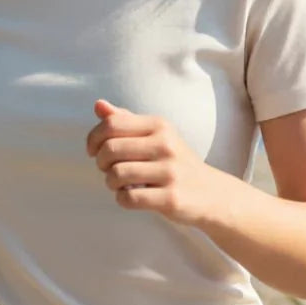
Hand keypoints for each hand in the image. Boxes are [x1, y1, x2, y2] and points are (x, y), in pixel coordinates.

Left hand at [85, 99, 221, 225]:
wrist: (211, 193)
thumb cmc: (175, 161)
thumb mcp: (155, 135)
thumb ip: (126, 120)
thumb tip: (98, 105)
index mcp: (159, 125)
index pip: (112, 123)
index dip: (93, 138)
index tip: (93, 150)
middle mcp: (165, 144)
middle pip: (110, 149)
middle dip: (100, 162)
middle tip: (107, 169)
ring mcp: (170, 172)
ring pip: (117, 174)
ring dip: (110, 182)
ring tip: (119, 184)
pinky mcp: (171, 198)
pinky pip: (129, 198)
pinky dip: (121, 199)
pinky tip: (130, 196)